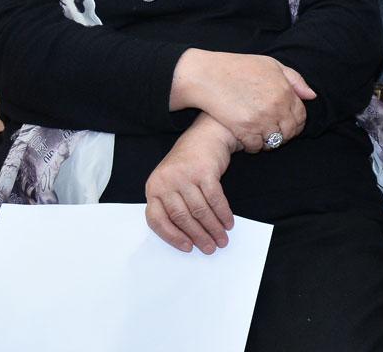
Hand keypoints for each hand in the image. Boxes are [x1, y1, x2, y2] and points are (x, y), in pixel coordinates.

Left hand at [145, 114, 237, 253]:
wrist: (206, 134)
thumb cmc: (189, 162)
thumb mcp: (171, 181)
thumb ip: (172, 204)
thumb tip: (186, 235)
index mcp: (153, 188)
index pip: (157, 219)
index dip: (172, 236)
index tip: (187, 247)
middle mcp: (166, 182)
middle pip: (182, 217)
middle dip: (198, 236)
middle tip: (210, 248)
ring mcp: (185, 175)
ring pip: (200, 210)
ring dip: (213, 228)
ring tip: (222, 239)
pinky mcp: (205, 171)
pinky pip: (215, 198)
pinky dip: (223, 213)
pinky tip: (228, 222)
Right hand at [170, 49, 316, 153]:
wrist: (208, 74)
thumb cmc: (239, 67)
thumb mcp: (272, 65)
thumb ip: (295, 80)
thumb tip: (312, 96)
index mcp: (285, 90)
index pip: (301, 115)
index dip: (297, 123)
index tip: (289, 125)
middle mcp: (276, 106)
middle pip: (290, 131)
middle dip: (285, 136)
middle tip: (275, 135)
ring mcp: (261, 118)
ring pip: (274, 141)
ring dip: (269, 143)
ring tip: (262, 138)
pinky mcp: (244, 128)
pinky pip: (256, 146)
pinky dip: (253, 147)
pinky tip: (249, 141)